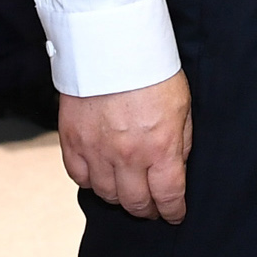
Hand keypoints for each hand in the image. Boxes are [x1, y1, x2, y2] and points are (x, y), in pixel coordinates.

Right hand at [61, 73, 190, 221]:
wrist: (112, 43)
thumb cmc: (151, 68)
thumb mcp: (183, 105)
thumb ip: (181, 141)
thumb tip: (177, 166)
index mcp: (160, 147)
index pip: (168, 196)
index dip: (173, 211)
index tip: (174, 214)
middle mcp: (127, 155)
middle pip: (136, 202)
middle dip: (148, 210)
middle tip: (152, 207)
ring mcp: (97, 150)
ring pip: (107, 194)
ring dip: (120, 197)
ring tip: (128, 190)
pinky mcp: (73, 140)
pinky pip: (79, 176)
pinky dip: (90, 181)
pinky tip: (100, 176)